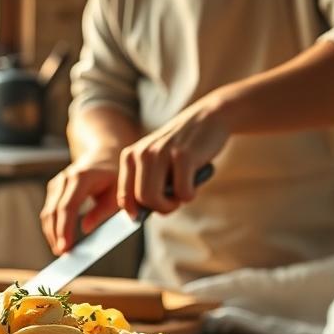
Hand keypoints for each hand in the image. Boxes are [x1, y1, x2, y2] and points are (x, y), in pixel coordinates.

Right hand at [41, 151, 120, 254]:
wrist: (105, 155)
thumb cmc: (115, 176)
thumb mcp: (117, 193)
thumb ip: (103, 212)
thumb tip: (87, 230)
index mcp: (82, 177)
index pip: (67, 206)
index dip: (64, 228)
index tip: (65, 248)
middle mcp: (66, 178)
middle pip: (53, 211)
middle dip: (56, 235)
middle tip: (62, 255)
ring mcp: (58, 182)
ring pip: (48, 212)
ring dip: (52, 233)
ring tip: (61, 251)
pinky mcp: (55, 189)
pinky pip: (49, 210)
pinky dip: (52, 226)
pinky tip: (59, 240)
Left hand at [118, 97, 230, 217]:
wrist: (209, 117)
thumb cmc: (182, 149)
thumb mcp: (157, 162)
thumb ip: (145, 184)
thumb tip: (138, 216)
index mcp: (130, 156)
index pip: (124, 198)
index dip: (138, 212)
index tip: (153, 212)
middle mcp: (141, 153)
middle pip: (141, 201)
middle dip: (161, 208)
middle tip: (174, 202)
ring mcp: (161, 153)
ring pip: (156, 199)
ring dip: (173, 205)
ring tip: (183, 193)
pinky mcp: (183, 156)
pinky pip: (182, 193)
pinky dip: (190, 195)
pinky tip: (194, 183)